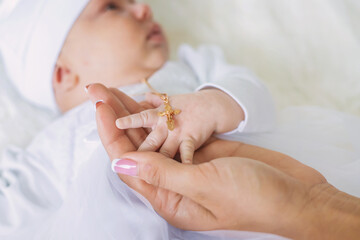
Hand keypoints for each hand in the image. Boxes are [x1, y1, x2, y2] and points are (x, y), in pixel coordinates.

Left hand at [88, 84, 359, 238]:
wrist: (292, 192)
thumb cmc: (252, 197)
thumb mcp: (205, 186)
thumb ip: (162, 174)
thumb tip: (120, 164)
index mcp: (168, 199)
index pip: (128, 165)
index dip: (111, 135)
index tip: (100, 106)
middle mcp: (172, 184)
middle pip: (136, 149)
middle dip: (117, 120)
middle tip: (101, 91)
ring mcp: (187, 167)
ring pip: (152, 139)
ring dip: (134, 116)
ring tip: (117, 93)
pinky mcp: (202, 153)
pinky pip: (172, 135)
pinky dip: (159, 118)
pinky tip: (150, 104)